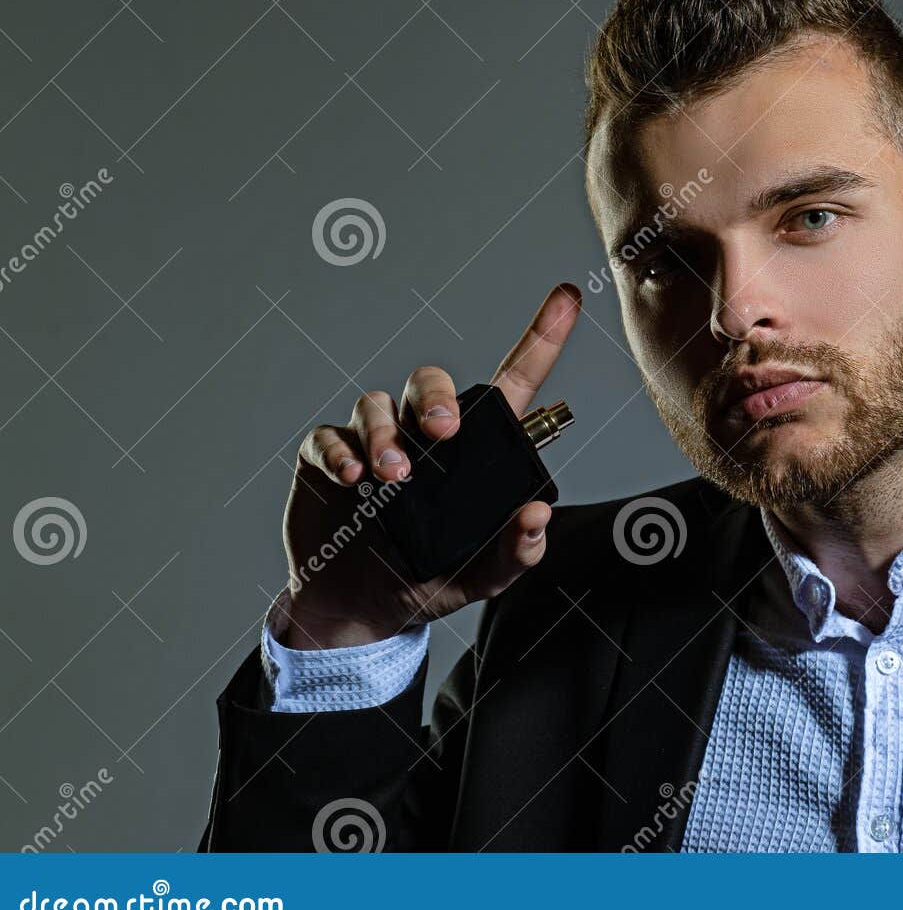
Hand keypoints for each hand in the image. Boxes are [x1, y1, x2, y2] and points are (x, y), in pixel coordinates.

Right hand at [271, 283, 582, 649]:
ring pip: (377, 403)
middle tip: (444, 432)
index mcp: (473, 451)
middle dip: (435, 396)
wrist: (360, 611)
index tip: (567, 298)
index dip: (540, 338)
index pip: (511, 382)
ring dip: (384, 433)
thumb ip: (514, 552)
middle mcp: (422, 434)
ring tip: (392, 475)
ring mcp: (372, 440)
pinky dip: (338, 451)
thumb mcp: (483, 576)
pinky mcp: (327, 458)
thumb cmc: (429, 580)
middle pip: (429, 382)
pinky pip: (328, 435)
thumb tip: (536, 516)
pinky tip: (352, 479)